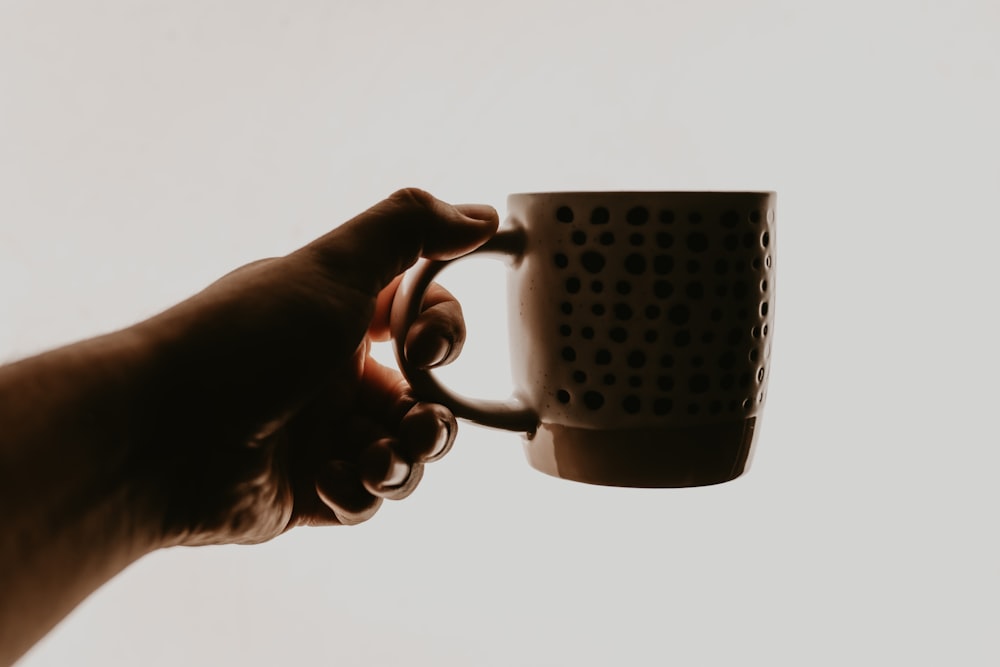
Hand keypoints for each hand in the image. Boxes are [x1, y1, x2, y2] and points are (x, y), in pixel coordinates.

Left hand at [131, 188, 497, 545]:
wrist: (154, 436)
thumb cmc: (243, 343)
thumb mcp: (332, 267)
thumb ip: (410, 228)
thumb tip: (483, 215)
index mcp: (341, 319)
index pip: (424, 326)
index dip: (443, 339)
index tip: (423, 352)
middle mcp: (333, 375)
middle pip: (424, 402)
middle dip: (432, 421)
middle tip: (413, 428)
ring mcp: (319, 437)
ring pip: (403, 457)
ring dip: (401, 463)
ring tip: (371, 461)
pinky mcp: (304, 493)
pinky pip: (363, 501)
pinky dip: (356, 493)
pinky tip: (322, 480)